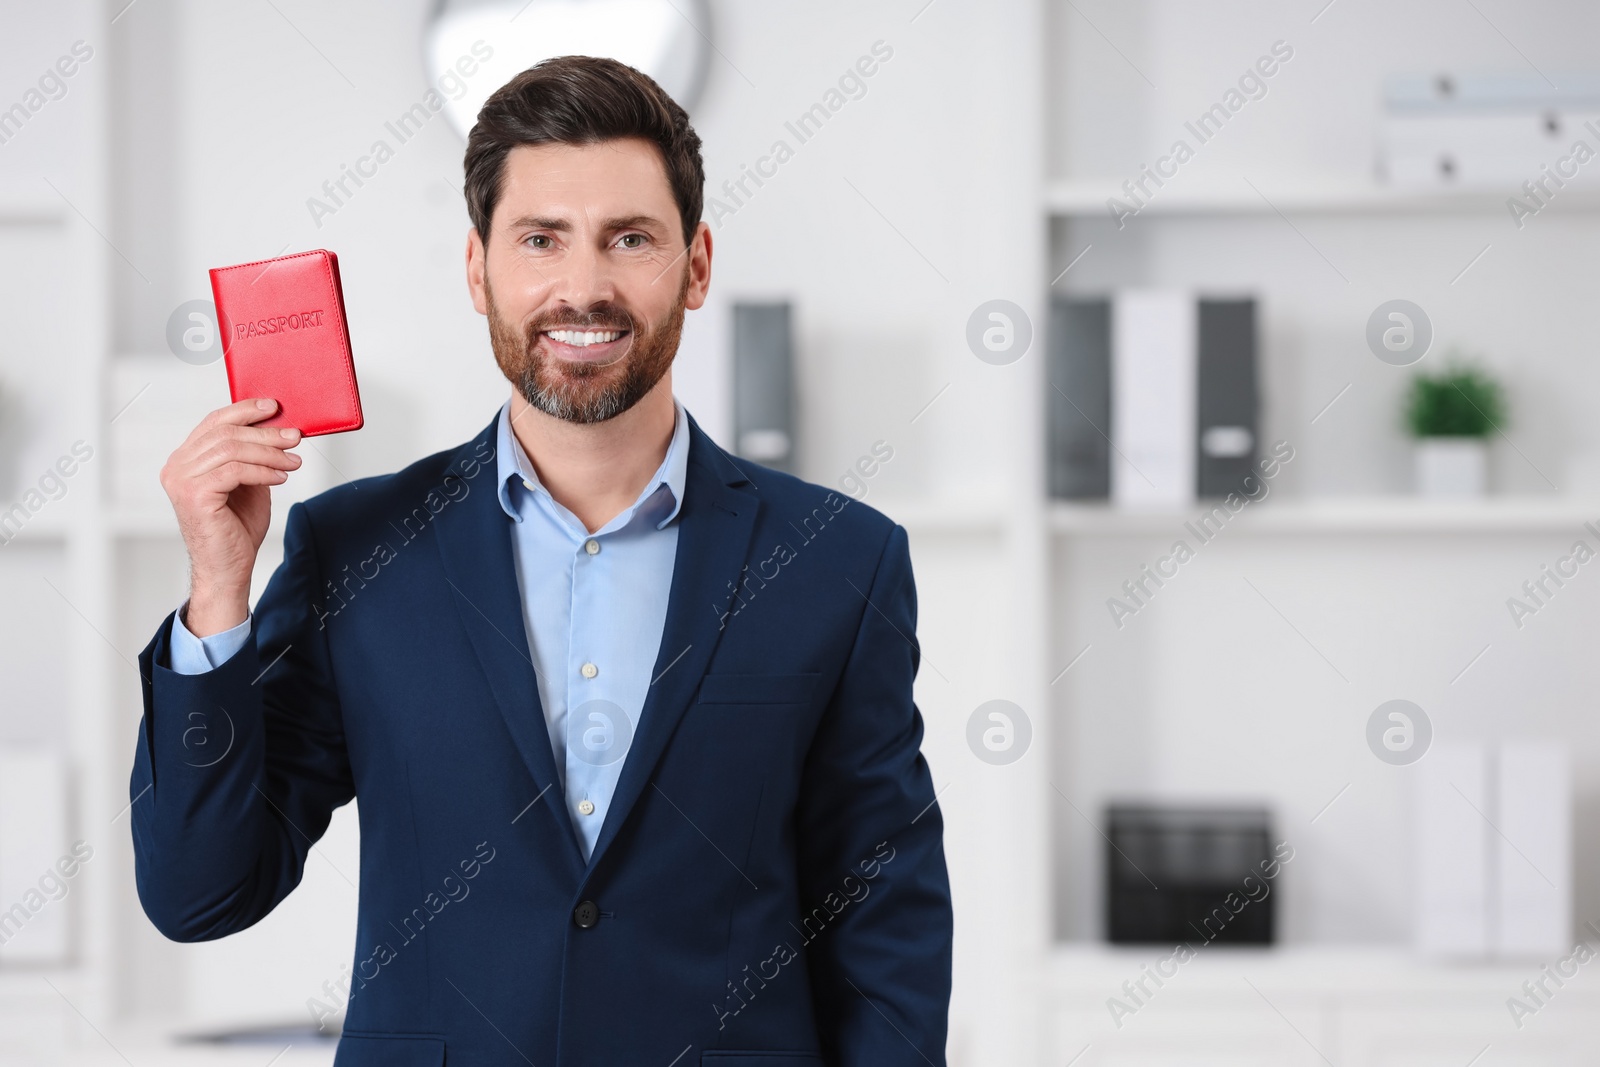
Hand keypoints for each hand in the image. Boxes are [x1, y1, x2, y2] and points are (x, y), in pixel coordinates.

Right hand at [160, 399, 301, 635]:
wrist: (228, 568)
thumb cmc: (236, 529)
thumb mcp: (248, 483)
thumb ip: (252, 456)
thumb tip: (277, 428)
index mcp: (185, 459)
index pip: (214, 422)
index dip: (245, 410)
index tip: (274, 407)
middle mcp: (176, 466)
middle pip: (225, 433)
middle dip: (266, 433)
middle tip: (295, 437)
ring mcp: (181, 480)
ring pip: (231, 449)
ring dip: (270, 453)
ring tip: (294, 462)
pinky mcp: (194, 495)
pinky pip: (235, 470)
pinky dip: (263, 471)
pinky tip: (280, 478)